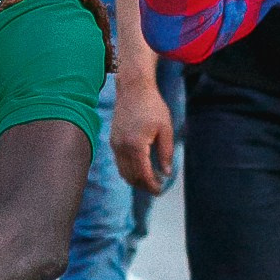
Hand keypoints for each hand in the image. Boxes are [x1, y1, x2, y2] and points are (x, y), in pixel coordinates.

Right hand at [110, 77, 174, 194]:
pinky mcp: (113, 140)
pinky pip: (119, 162)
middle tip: (156, 187)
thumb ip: (166, 152)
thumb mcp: (165, 129)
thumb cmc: (152, 106)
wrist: (133, 89)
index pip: (143, 174)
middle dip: (143, 185)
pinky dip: (128, 169)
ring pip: (122, 171)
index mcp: (136, 146)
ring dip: (135, 179)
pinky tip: (140, 167)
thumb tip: (166, 173)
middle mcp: (122, 147)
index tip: (160, 191)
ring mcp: (115, 144)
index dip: (151, 185)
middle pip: (130, 176)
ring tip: (149, 179)